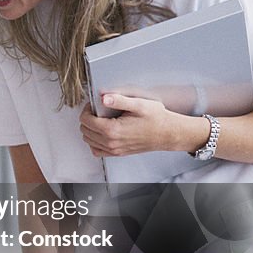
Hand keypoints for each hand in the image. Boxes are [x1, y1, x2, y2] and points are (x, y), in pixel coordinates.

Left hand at [79, 95, 196, 156]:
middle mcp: (111, 142)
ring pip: (89, 141)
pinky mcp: (118, 153)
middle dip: (87, 119)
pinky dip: (95, 142)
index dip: (87, 110)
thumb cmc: (156, 118)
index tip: (94, 105)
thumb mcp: (138, 104)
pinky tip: (102, 133)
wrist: (168, 133)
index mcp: (112, 130)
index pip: (85, 120)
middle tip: (97, 111)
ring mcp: (114, 150)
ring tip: (100, 120)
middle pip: (85, 131)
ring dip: (90, 130)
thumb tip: (103, 98)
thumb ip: (119, 101)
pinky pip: (97, 151)